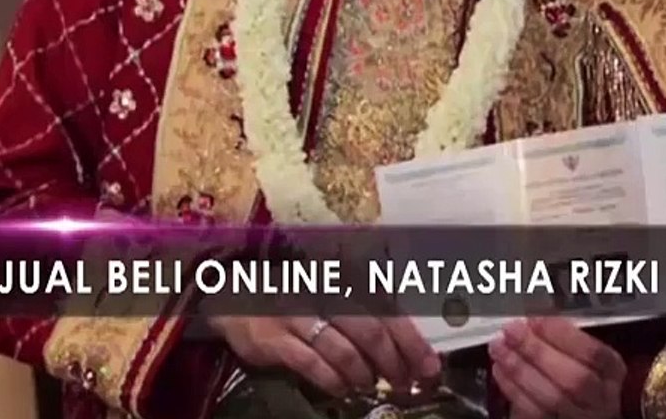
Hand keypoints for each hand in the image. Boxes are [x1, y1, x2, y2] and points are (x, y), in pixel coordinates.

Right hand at [206, 314, 440, 398]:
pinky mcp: (275, 337)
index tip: (431, 367)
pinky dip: (333, 381)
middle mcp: (324, 291)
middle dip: (394, 364)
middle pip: (371, 332)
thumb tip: (405, 348)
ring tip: (370, 385)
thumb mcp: (332, 291)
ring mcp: (298, 314)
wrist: (235, 292)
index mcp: (344, 277)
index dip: (413, 342)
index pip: (389, 311)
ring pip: (344, 350)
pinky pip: (312, 363)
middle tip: (405, 384)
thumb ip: (365, 313)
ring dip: (364, 374)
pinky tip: (342, 389)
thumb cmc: (295, 292)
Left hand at [488, 318, 624, 418]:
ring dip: (519, 369)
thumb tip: (535, 320)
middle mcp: (600, 398)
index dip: (563, 335)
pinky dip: (513, 389)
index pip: (594, 354)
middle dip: (537, 352)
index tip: (536, 319)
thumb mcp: (586, 353)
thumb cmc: (584, 373)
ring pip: (551, 399)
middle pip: (573, 379)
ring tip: (499, 347)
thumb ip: (568, 338)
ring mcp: (578, 416)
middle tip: (511, 331)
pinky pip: (532, 412)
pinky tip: (500, 369)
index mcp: (612, 372)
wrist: (585, 409)